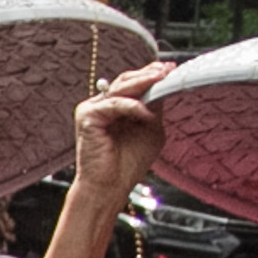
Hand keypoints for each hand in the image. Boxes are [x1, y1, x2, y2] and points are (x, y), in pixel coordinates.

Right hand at [70, 62, 173, 194]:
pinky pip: (113, 103)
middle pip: (126, 80)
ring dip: (143, 82)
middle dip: (149, 74)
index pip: (132, 84)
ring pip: (120, 87)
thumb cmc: (127, 164)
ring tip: (162, 79)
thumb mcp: (150, 129)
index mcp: (114, 107)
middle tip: (167, 70)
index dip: (151, 74)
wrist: (109, 187)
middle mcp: (101, 105)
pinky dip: (133, 107)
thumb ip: (154, 109)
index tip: (171, 69)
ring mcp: (91, 109)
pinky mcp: (87, 116)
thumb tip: (163, 87)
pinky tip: (147, 114)